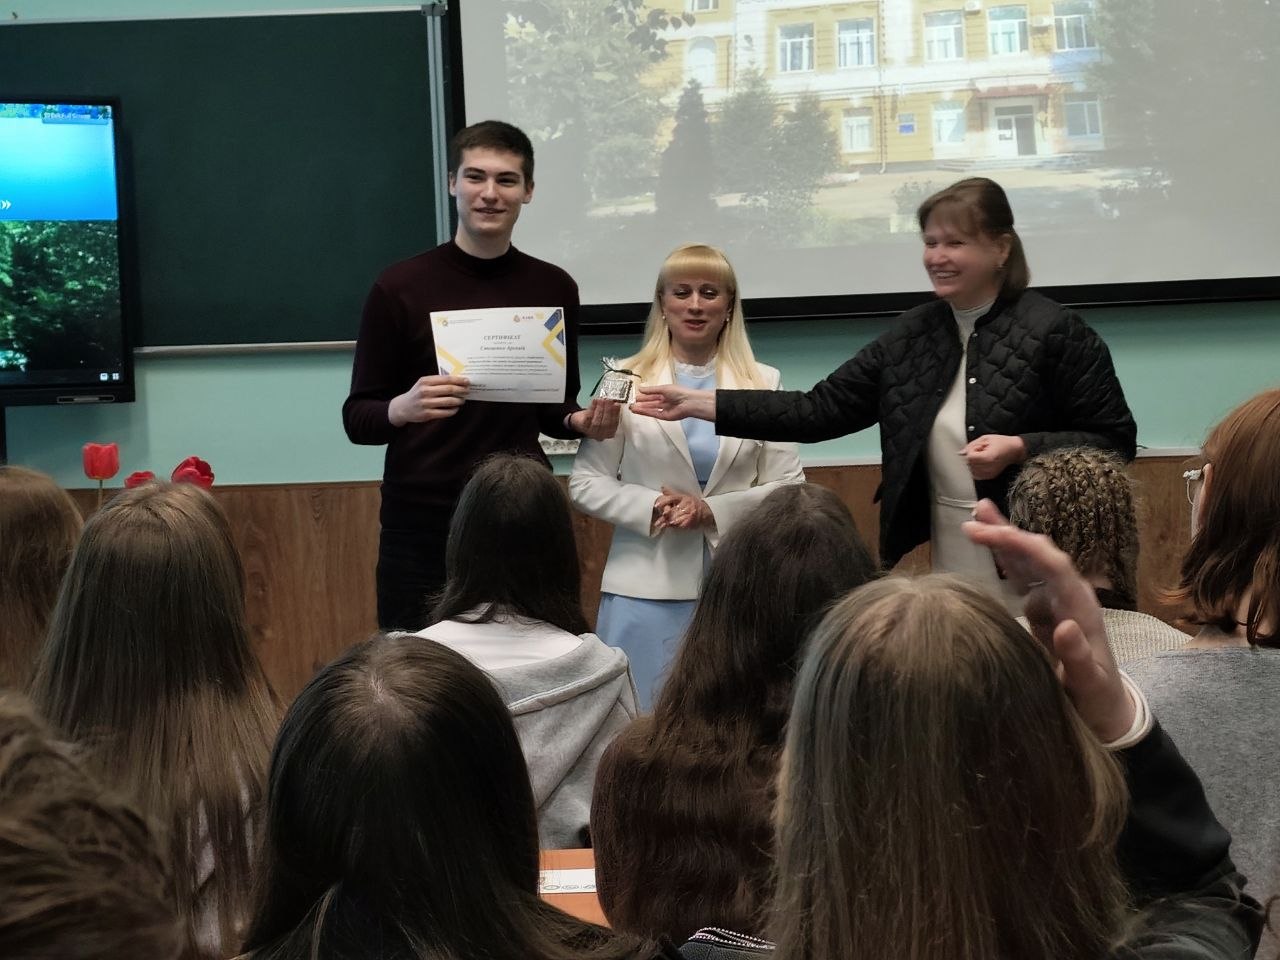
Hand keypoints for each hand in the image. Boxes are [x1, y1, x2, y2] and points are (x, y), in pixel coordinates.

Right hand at [388, 375, 468, 425]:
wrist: (403, 407)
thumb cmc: (417, 393)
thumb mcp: (423, 384)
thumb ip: (437, 381)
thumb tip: (457, 380)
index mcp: (425, 381)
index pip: (446, 379)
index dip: (459, 380)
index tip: (467, 381)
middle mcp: (425, 391)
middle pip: (449, 389)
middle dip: (461, 390)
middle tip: (467, 391)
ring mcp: (426, 403)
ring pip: (449, 401)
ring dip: (459, 401)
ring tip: (462, 400)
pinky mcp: (427, 414)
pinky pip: (445, 412)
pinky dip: (453, 410)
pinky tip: (455, 408)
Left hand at [569, 398, 621, 439]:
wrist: (580, 422)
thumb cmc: (595, 418)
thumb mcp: (605, 415)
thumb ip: (611, 410)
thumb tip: (616, 401)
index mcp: (609, 433)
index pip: (614, 424)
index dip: (616, 414)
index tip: (617, 405)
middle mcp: (601, 434)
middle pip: (606, 423)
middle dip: (608, 410)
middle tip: (609, 401)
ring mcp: (591, 432)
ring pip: (597, 421)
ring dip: (600, 408)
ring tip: (602, 400)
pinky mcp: (583, 426)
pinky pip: (588, 417)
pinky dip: (592, 408)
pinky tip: (595, 401)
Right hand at [631, 385, 715, 422]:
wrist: (688, 402)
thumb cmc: (679, 392)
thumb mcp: (663, 388)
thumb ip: (651, 390)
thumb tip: (640, 388)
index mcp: (665, 393)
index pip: (652, 395)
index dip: (644, 396)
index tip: (635, 396)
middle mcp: (664, 402)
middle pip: (650, 403)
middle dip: (641, 403)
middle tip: (631, 403)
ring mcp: (664, 410)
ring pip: (650, 409)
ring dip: (641, 409)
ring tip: (631, 408)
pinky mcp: (664, 417)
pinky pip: (653, 414)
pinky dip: (645, 412)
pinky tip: (638, 410)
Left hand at [652, 486, 712, 531]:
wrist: (705, 511)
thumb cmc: (692, 503)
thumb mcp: (683, 496)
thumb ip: (671, 494)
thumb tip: (662, 488)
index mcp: (682, 497)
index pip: (672, 498)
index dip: (663, 502)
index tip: (656, 506)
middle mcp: (685, 504)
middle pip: (672, 510)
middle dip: (664, 516)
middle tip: (657, 521)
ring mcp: (688, 513)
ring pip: (676, 518)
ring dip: (667, 522)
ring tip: (660, 525)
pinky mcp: (690, 520)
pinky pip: (681, 524)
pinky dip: (674, 526)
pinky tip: (670, 527)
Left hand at [960, 434, 1026, 480]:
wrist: (1015, 450)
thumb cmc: (1002, 442)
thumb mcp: (986, 439)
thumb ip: (971, 445)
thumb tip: (961, 453)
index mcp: (988, 457)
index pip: (970, 457)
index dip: (971, 450)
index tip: (978, 447)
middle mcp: (989, 467)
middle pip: (970, 464)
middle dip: (972, 457)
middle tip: (981, 451)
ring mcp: (990, 473)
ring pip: (972, 471)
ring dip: (974, 463)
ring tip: (983, 457)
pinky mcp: (990, 476)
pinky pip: (977, 475)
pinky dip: (976, 469)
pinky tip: (982, 463)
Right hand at [962, 499, 1134, 742]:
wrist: (1106, 710)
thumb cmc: (1098, 699)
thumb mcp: (1090, 684)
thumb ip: (1078, 657)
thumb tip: (1063, 626)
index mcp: (1079, 607)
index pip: (1050, 564)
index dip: (1020, 545)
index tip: (990, 534)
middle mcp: (1068, 596)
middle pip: (1038, 554)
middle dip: (1007, 533)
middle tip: (973, 517)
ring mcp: (1056, 601)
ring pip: (1029, 561)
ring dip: (1005, 538)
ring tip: (977, 515)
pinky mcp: (1043, 610)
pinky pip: (1022, 578)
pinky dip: (1004, 559)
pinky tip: (988, 548)